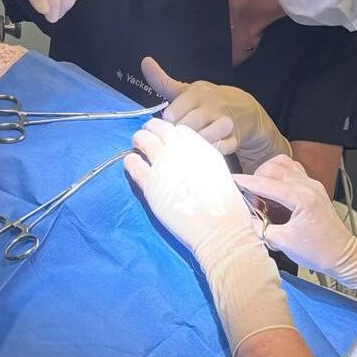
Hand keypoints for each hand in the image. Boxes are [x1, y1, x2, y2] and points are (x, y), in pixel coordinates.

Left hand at [124, 119, 256, 252]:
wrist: (219, 228)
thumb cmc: (225, 206)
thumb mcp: (219, 172)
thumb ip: (203, 160)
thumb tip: (188, 160)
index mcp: (201, 148)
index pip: (180, 130)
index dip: (172, 134)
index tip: (168, 139)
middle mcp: (181, 151)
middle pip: (160, 129)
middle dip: (152, 128)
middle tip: (146, 133)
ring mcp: (164, 165)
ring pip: (144, 141)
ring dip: (139, 139)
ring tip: (137, 143)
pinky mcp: (150, 183)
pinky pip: (134, 164)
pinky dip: (130, 160)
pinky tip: (131, 162)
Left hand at [142, 57, 291, 170]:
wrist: (244, 109)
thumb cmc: (208, 101)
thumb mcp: (187, 90)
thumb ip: (163, 81)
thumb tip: (145, 62)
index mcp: (197, 94)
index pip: (173, 112)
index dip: (165, 123)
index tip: (165, 126)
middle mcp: (212, 107)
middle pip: (186, 126)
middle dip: (176, 136)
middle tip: (172, 140)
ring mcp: (225, 123)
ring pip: (204, 137)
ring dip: (192, 145)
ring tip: (185, 147)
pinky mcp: (234, 139)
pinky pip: (220, 149)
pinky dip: (209, 152)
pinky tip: (201, 152)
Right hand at [237, 156, 356, 324]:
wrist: (341, 254)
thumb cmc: (315, 251)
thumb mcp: (282, 242)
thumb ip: (260, 227)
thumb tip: (244, 217)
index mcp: (301, 198)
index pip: (267, 183)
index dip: (246, 182)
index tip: (231, 180)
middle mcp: (308, 185)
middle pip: (274, 168)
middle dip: (257, 180)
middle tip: (252, 200)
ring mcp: (312, 184)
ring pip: (284, 165)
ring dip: (268, 175)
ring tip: (262, 195)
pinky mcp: (314, 187)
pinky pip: (292, 171)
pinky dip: (279, 177)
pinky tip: (274, 193)